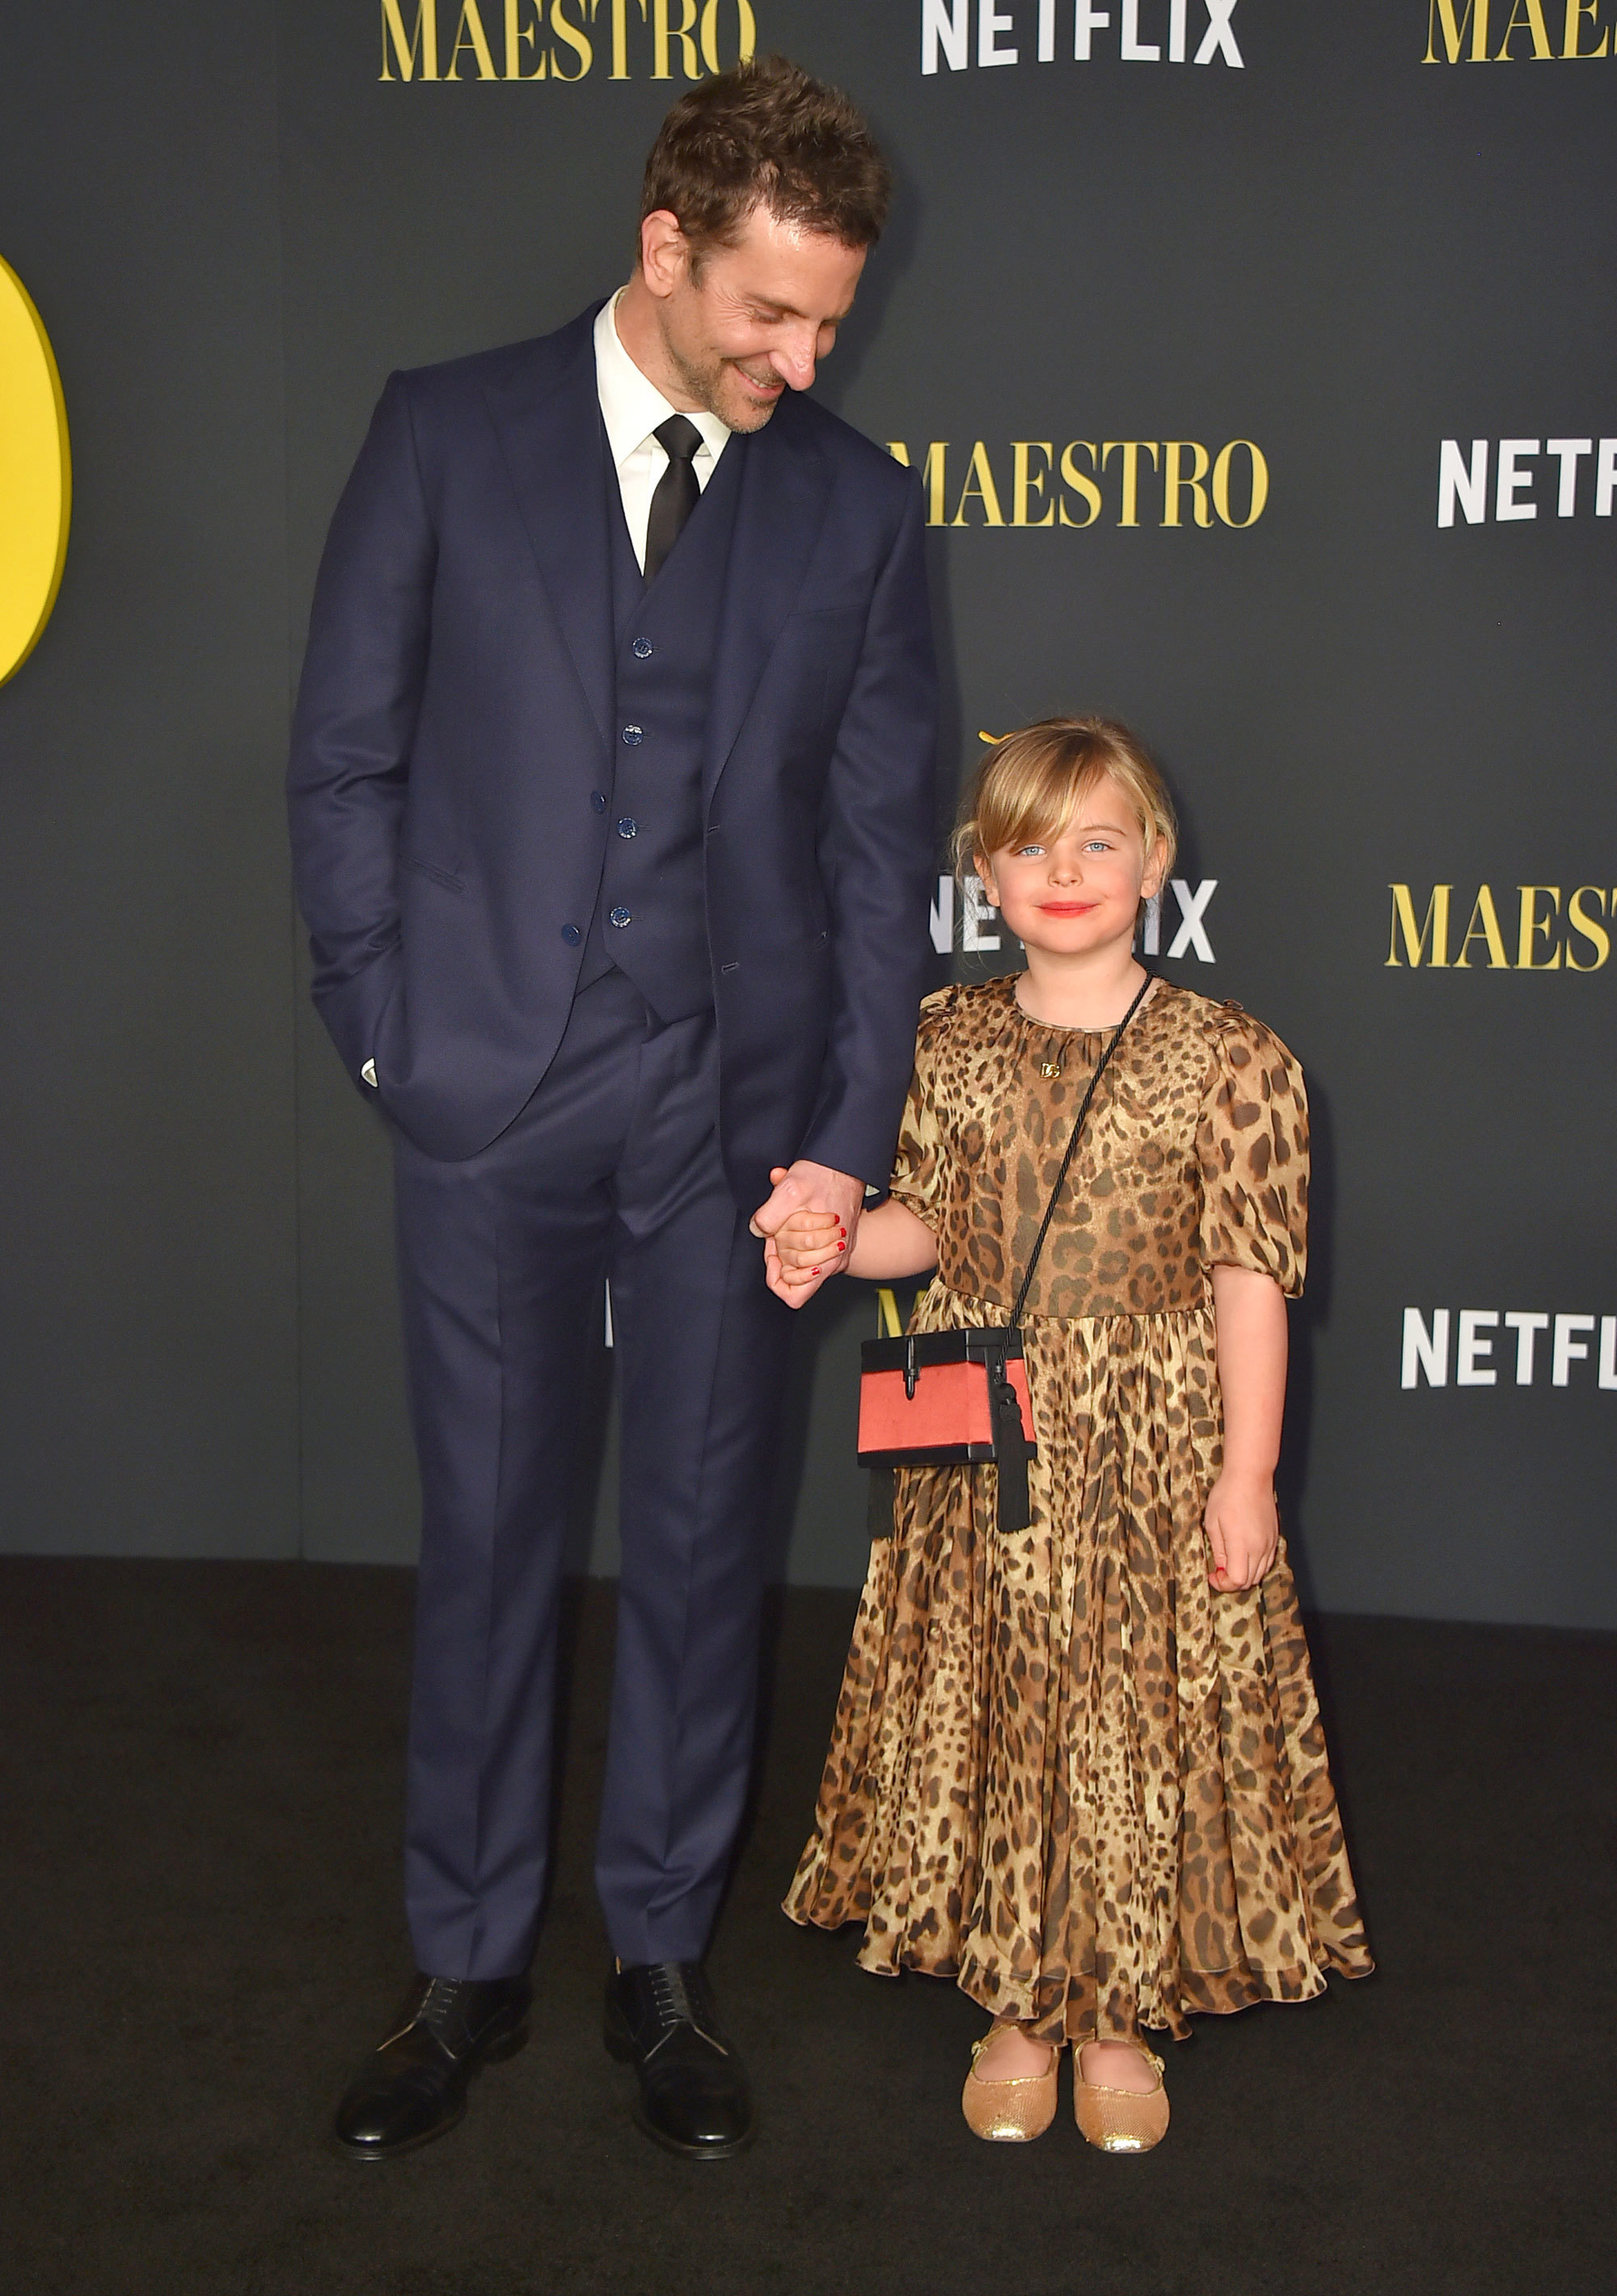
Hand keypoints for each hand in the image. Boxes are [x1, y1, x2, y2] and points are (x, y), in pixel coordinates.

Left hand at [752, 1161, 862, 1307]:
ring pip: (799, 1267)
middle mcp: (834, 1261)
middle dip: (779, 1255)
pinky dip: (793, 1242)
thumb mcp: (791, 1188)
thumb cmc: (824, 1175)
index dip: (776, 1277)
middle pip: (793, 1277)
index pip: (795, 1294)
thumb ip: (770, 1214)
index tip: (772, 1254)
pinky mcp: (834, 1244)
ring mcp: (835, 1253)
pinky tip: (790, 1224)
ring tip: (783, 1228)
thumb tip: (759, 1231)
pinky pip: (808, 1255)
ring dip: (785, 1249)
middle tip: (775, 1233)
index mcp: (827, 1256)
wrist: (846, 1164)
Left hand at [1203, 1474, 1277, 1592]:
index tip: (1213, 1574)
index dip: (1223, 1584)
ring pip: (1260, 1573)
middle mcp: (1260, 1548)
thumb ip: (1218, 1549)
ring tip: (1229, 1562)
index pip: (1238, 1580)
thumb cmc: (1228, 1495)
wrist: (1251, 1476)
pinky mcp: (1274, 1537)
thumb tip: (1221, 1568)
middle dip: (1232, 1582)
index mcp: (1242, 1545)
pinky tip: (1243, 1554)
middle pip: (1249, 1581)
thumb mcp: (1213, 1522)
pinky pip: (1267, 1562)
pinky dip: (1255, 1565)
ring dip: (1244, 1574)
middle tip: (1218, 1571)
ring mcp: (1269, 1543)